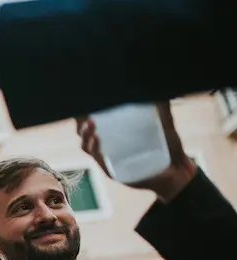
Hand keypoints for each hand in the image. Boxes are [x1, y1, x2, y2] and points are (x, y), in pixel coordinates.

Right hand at [75, 101, 196, 202]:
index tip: (82, 104)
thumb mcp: (164, 122)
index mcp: (114, 134)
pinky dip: (95, 147)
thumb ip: (160, 106)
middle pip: (83, 133)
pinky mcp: (113, 171)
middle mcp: (107, 147)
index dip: (82, 113)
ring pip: (86, 146)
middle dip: (80, 122)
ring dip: (85, 133)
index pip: (91, 122)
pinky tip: (97, 137)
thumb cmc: (169, 146)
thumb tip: (158, 87)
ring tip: (91, 122)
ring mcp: (108, 160)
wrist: (178, 170)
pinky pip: (98, 159)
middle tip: (84, 112)